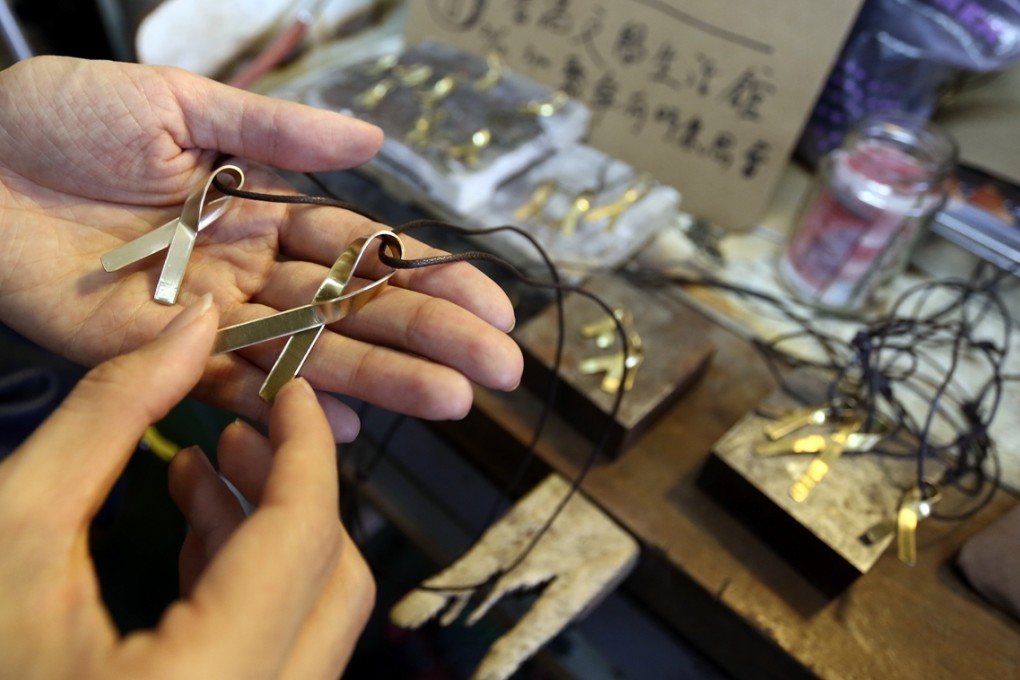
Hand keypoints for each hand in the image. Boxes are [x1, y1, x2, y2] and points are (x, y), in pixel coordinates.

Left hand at [0, 56, 521, 440]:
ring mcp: (210, 318)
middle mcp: (251, 271)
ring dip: (385, 381)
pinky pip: (234, 389)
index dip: (430, 278)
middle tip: (501, 369)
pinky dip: (289, 410)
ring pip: (311, 356)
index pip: (365, 252)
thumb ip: (279, 131)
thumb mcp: (183, 104)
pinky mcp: (157, 357)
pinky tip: (349, 428)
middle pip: (355, 312)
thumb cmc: (65, 116)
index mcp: (263, 208)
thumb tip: (374, 142)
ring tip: (456, 400)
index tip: (494, 305)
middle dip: (432, 339)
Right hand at [0, 297, 373, 679]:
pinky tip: (202, 533)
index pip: (304, 539)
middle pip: (332, 585)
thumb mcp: (13, 523)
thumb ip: (110, 415)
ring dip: (271, 537)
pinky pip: (280, 652)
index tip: (293, 393)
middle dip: (293, 492)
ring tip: (208, 472)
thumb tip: (192, 331)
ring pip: (313, 622)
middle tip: (243, 434)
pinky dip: (252, 588)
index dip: (305, 447)